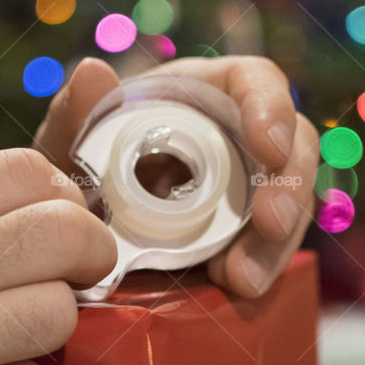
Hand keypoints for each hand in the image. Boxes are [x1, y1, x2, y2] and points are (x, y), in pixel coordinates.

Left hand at [34, 55, 317, 297]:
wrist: (82, 234)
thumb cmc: (82, 170)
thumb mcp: (72, 144)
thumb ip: (75, 111)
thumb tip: (92, 70)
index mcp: (205, 95)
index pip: (257, 84)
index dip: (271, 109)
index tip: (267, 147)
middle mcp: (239, 139)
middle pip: (293, 148)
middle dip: (290, 187)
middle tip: (270, 225)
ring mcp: (250, 192)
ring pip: (290, 207)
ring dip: (276, 244)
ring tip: (244, 281)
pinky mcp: (249, 238)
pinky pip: (270, 251)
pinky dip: (261, 271)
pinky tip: (237, 294)